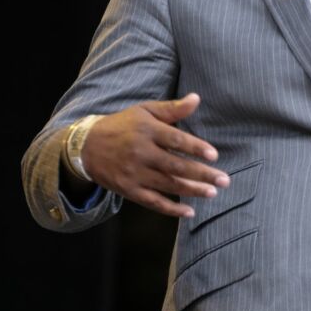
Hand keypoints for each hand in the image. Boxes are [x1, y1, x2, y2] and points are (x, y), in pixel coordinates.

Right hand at [79, 92, 229, 218]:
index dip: (195, 148)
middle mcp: (141, 153)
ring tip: (213, 193)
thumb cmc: (123, 125)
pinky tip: (189, 212)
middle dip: (201, 174)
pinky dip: (171, 209)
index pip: (175, 140)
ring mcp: (134, 173)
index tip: (214, 155)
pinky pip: (153, 202)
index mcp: (147, 130)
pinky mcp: (129, 190)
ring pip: (167, 185)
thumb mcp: (145, 111)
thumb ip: (172, 108)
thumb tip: (196, 98)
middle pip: (175, 165)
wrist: (86, 147)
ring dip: (192, 191)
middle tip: (224, 180)